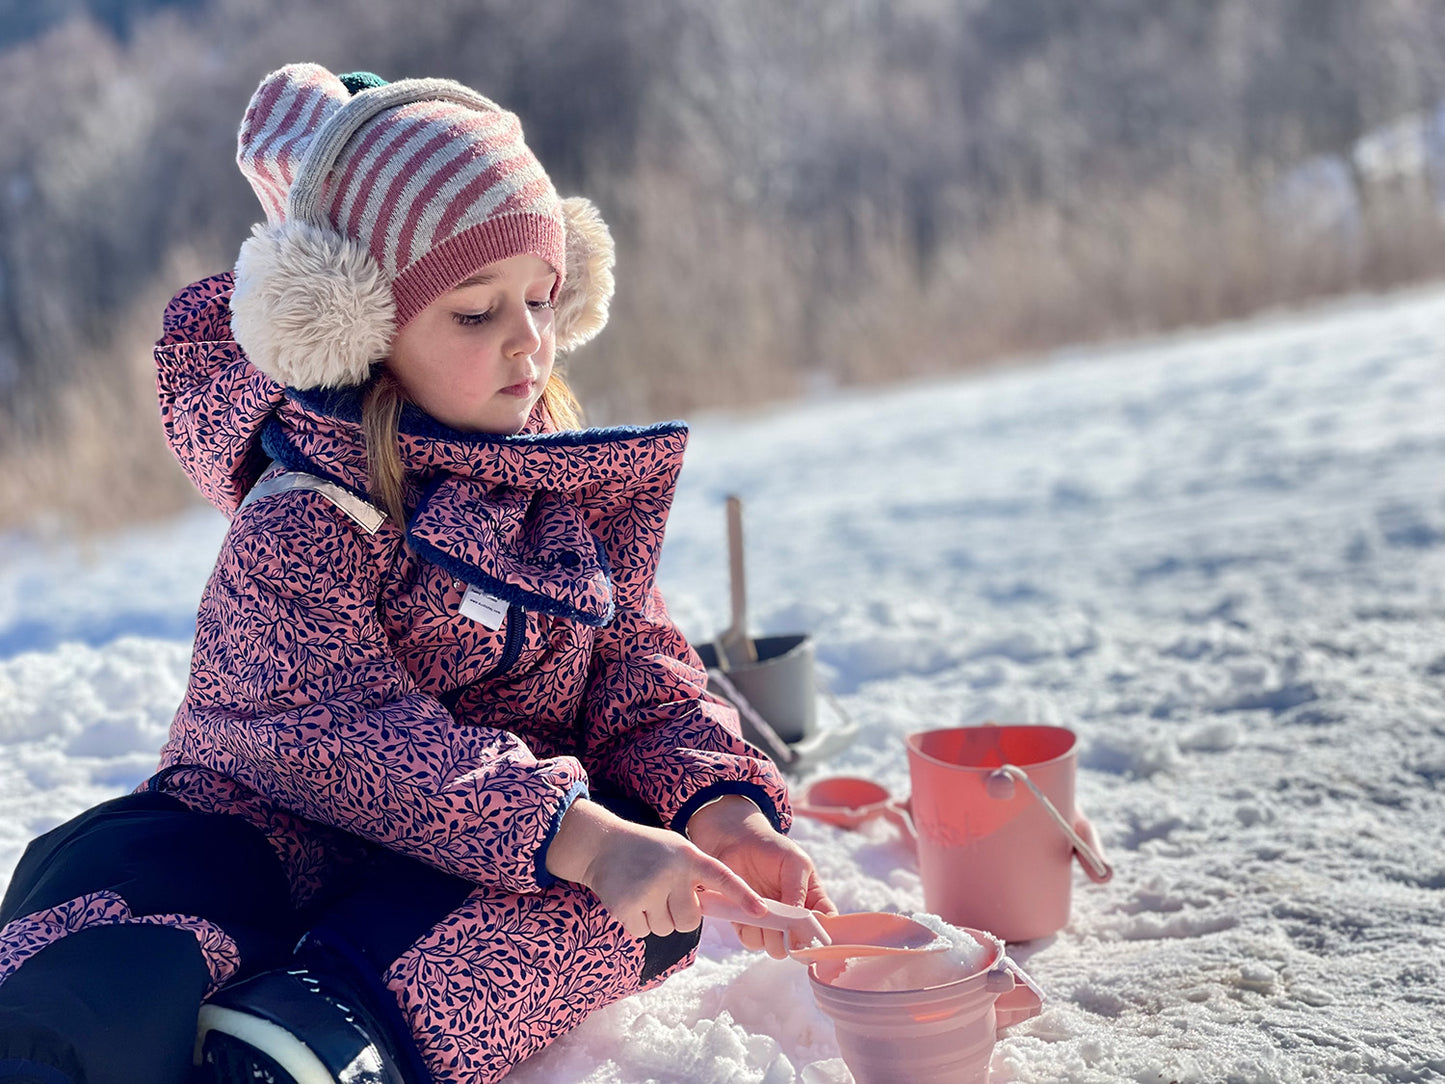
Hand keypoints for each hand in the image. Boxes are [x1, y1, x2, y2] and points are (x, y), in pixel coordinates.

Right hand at [545, 798, 766, 939]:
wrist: (602, 844)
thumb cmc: (648, 850)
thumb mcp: (678, 851)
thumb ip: (699, 875)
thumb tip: (724, 908)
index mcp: (690, 856)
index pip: (723, 877)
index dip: (743, 896)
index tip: (762, 911)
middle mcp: (672, 872)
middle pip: (690, 921)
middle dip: (679, 915)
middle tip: (663, 893)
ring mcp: (648, 890)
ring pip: (668, 929)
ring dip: (657, 919)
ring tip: (644, 891)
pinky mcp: (627, 907)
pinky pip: (645, 933)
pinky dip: (638, 923)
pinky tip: (630, 900)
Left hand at [686, 795, 836, 958]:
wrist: (737, 841)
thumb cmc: (773, 848)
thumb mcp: (794, 862)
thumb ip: (798, 891)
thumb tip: (799, 921)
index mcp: (813, 902)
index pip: (827, 926)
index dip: (822, 934)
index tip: (810, 931)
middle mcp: (793, 919)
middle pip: (799, 946)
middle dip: (790, 936)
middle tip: (779, 917)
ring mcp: (771, 924)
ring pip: (775, 949)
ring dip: (768, 934)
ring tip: (760, 908)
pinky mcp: (747, 925)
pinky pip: (751, 941)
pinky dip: (748, 930)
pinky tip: (746, 909)